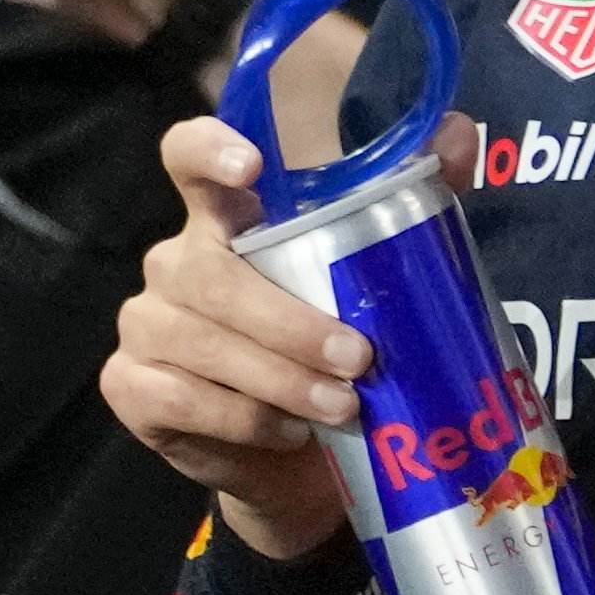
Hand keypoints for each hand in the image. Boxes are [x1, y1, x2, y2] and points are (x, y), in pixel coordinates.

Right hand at [99, 111, 471, 558]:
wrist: (297, 463)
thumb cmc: (328, 354)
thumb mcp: (372, 282)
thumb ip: (412, 202)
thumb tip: (461, 131)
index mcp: (224, 219)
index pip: (186, 155)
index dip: (209, 150)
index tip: (251, 168)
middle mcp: (174, 262)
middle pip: (210, 273)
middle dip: (288, 321)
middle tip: (359, 359)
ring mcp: (145, 324)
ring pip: (200, 339)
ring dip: (278, 378)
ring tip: (342, 407)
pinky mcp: (133, 388)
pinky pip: (181, 397)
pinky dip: (244, 418)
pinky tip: (288, 431)